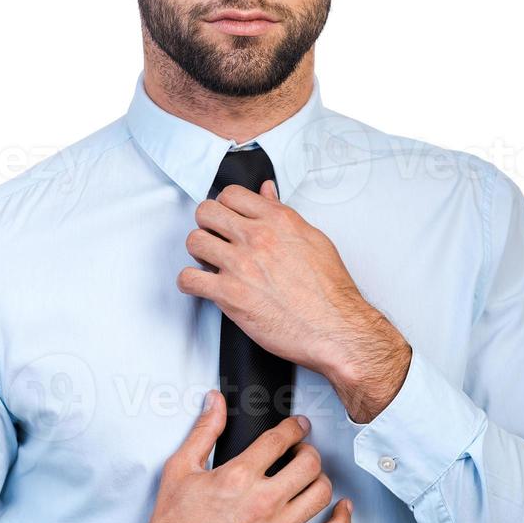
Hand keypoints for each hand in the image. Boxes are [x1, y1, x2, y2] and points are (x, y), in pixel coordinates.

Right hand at [131, 390, 350, 522]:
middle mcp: (263, 502)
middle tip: (301, 451)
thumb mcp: (181, 468)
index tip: (298, 426)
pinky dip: (342, 519)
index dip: (294, 427)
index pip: (280, 439)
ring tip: (310, 477)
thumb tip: (215, 402)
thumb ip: (204, 430)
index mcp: (239, 476)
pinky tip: (341, 509)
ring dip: (320, 478)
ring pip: (321, 493)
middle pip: (309, 462)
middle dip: (308, 450)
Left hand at [176, 179, 386, 379]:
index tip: (227, 218)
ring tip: (209, 262)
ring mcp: (240, 265)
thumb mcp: (313, 239)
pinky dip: (189, 283)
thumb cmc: (329, 292)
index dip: (225, 206)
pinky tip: (201, 285)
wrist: (335, 328)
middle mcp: (257, 238)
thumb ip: (284, 214)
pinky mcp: (229, 294)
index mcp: (278, 220)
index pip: (232, 194)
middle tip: (214, 238)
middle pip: (206, 212)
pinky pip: (189, 279)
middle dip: (207, 224)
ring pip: (194, 241)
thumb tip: (267, 193)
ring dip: (198, 252)